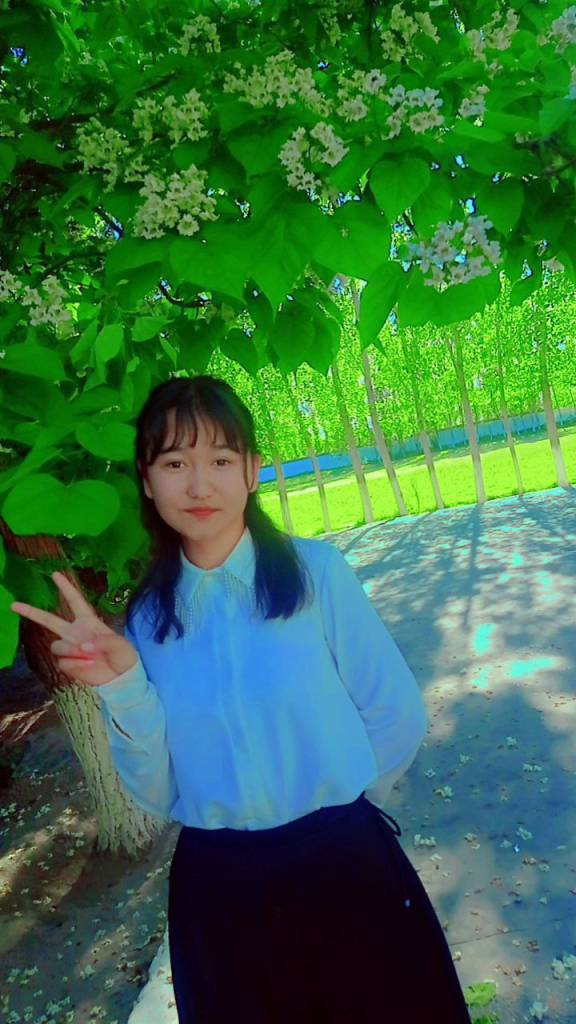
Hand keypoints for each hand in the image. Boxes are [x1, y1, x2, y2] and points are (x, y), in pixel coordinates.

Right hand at [10, 570, 138, 686]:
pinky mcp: (68, 664)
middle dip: (31, 612)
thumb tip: (83, 646)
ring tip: (89, 657)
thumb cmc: (124, 656)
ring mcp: (70, 648)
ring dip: (71, 651)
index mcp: (88, 622)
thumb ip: (104, 641)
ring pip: (57, 646)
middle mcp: (75, 633)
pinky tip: (88, 666)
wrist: (121, 679)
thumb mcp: (120, 644)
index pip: (75, 601)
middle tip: (14, 604)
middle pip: (49, 620)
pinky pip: (63, 662)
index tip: (56, 574)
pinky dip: (76, 665)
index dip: (66, 587)